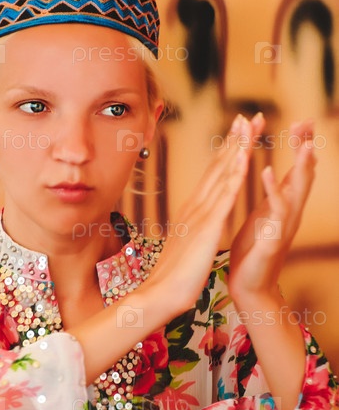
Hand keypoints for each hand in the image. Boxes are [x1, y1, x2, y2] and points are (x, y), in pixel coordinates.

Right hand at [147, 112, 262, 319]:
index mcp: (193, 210)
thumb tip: (194, 222)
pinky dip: (234, 175)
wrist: (160, 294)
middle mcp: (196, 206)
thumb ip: (191, 228)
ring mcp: (201, 215)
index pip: (213, 175)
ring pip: (222, 175)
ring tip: (249, 125)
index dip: (227, 151)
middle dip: (235, 140)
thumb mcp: (186, 243)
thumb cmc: (173, 274)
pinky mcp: (207, 228)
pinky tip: (243, 157)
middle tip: (249, 116)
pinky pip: (224, 197)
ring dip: (237, 148)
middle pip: (219, 166)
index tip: (239, 132)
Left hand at [229, 118, 315, 305]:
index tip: (300, 122)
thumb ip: (273, 196)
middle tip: (306, 121)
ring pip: (297, 190)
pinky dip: (274, 189)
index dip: (299, 146)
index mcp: (282, 205)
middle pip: (303, 174)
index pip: (296, 169)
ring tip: (304, 141)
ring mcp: (284, 225)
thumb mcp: (263, 216)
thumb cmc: (252, 251)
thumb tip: (278, 176)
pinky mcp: (273, 237)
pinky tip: (269, 171)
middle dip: (305, 147)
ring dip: (301, 165)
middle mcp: (289, 212)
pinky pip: (276, 211)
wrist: (248, 285)